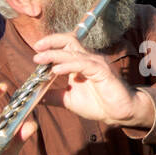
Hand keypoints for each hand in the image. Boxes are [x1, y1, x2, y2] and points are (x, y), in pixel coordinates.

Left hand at [32, 33, 151, 128]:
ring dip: (54, 55)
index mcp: (81, 63)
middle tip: (37, 47)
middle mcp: (89, 59)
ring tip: (39, 59)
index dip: (51, 44)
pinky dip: (68, 66)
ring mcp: (96, 64)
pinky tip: (56, 70)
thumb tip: (35, 96)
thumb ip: (53, 96)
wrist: (119, 114)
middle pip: (69, 40)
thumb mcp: (69, 100)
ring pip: (73, 53)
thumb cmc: (98, 105)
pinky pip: (83, 64)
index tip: (36, 50)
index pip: (65, 45)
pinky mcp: (102, 72)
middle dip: (51, 42)